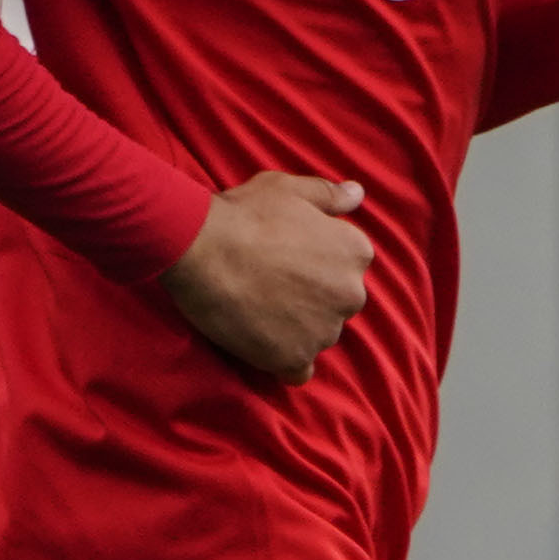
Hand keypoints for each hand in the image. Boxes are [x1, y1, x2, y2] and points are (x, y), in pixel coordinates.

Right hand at [167, 170, 371, 383]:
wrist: (201, 247)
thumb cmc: (245, 213)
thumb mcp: (290, 189)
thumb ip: (329, 195)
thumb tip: (357, 194)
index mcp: (356, 253)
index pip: (346, 265)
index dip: (315, 262)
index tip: (286, 257)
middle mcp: (351, 294)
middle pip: (336, 301)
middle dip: (311, 296)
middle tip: (269, 284)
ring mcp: (324, 330)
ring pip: (318, 334)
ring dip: (296, 327)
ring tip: (258, 310)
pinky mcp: (294, 357)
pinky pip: (298, 370)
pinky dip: (284, 361)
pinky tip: (263, 345)